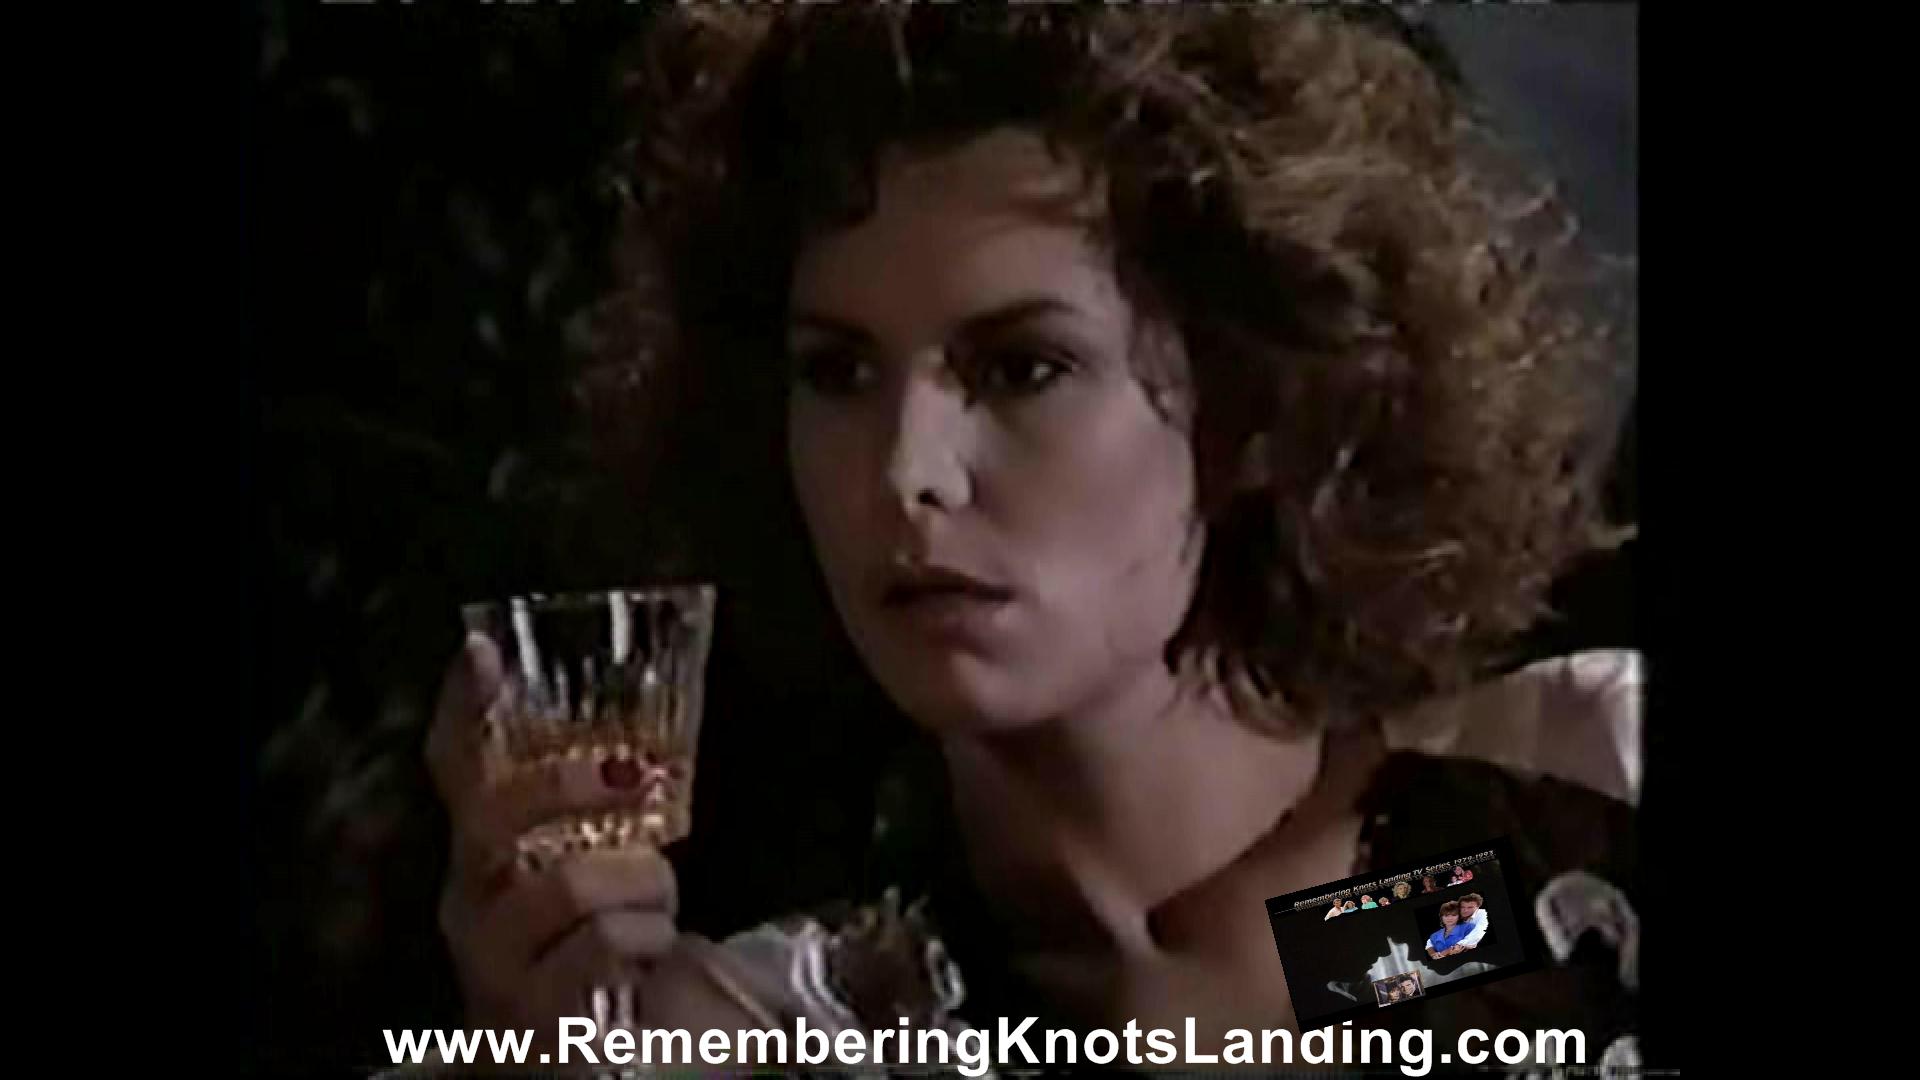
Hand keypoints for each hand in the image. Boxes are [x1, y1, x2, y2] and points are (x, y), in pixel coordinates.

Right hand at [427, 636, 680, 1037]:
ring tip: (657, 908)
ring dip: (644, 885)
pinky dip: (648, 941)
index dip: (464, 709)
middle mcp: (472, 902)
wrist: (578, 1057)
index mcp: (483, 855)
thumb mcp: (593, 872)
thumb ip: (603, 818)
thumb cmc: (591, 952)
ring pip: (571, 882)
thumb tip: (643, 758)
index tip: (481, 651)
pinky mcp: (531, 1013)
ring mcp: (492, 960)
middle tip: (634, 779)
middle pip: (497, 816)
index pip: (454, 769)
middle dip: (571, 785)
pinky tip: (648, 956)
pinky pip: (605, 946)